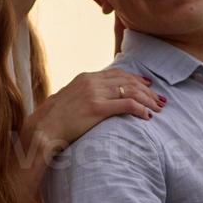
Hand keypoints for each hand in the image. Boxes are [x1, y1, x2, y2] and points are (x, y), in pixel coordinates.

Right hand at [9, 69, 164, 202]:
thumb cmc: (56, 119)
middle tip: (160, 99)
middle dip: (147, 90)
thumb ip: (86, 94)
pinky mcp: (96, 108)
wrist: (43, 128)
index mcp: (86, 77)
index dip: (136, 79)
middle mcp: (91, 81)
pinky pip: (126, 105)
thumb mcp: (71, 99)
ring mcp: (94, 93)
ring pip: (130, 91)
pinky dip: (140, 109)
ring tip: (158, 108)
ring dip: (147, 100)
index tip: (148, 85)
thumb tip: (100, 99)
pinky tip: (147, 116)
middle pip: (127, 81)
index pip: (118, 74)